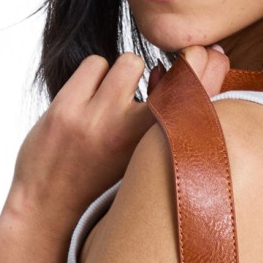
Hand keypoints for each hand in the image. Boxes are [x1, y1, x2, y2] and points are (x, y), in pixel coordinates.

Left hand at [7, 44, 230, 224]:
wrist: (47, 209)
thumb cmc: (99, 182)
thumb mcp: (139, 159)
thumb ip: (159, 123)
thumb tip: (172, 69)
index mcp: (158, 156)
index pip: (198, 102)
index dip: (213, 70)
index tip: (215, 53)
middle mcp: (134, 139)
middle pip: (177, 79)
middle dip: (186, 60)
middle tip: (183, 58)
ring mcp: (99, 122)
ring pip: (130, 62)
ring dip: (124, 73)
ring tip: (113, 98)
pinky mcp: (67, 110)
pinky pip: (95, 64)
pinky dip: (93, 76)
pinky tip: (88, 99)